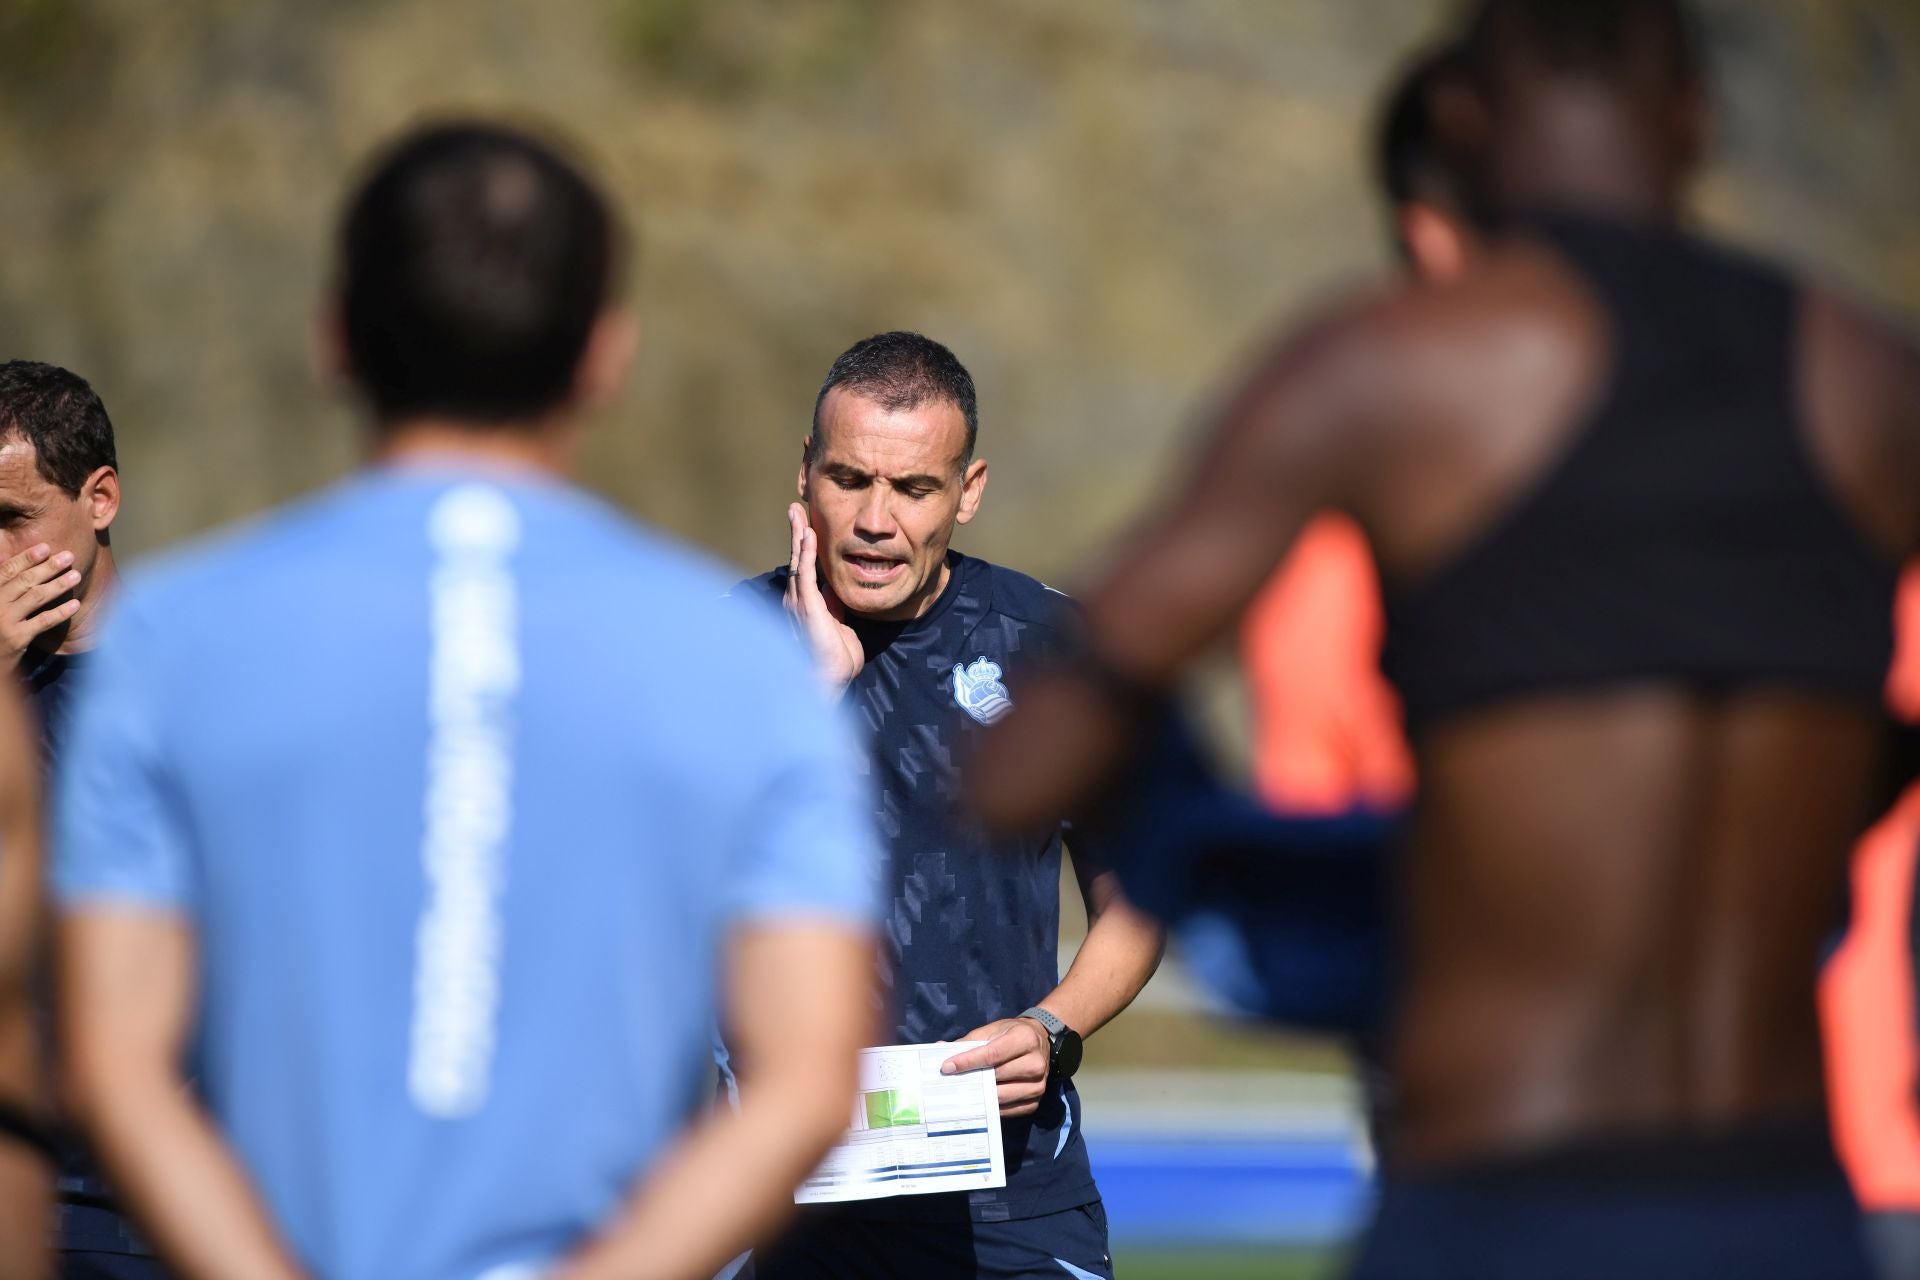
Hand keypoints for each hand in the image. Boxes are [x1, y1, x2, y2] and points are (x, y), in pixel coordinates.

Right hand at [0, 544, 79, 668]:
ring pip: (35, 598)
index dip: (26, 558)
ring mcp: (3, 621)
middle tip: (69, 556)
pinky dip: (61, 612)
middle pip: (24, 581)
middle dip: (48, 567)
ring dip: (58, 585)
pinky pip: (43, 622)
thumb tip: (7, 556)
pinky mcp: (16, 639)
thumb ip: (1, 584)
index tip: (45, 547)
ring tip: (76, 576)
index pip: (7, 570)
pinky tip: (76, 604)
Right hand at [783, 503, 862, 687]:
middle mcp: (797, 600)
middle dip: (796, 532)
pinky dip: (807, 552)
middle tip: (795, 508)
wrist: (830, 679)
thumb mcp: (839, 625)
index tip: (806, 525)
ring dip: (798, 535)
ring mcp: (800, 602)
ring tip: (798, 513)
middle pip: (796, 559)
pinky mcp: (807, 606)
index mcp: (806, 604)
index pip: (804, 568)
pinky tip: (809, 534)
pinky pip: (806, 573)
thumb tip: (832, 589)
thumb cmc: (835, 659)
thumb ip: (834, 606)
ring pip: (798, 561)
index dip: (804, 546)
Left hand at [941, 1017, 1050, 1116]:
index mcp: (1025, 1039)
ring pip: (1001, 1096)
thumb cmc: (1013, 1034)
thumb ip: (970, 1040)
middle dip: (971, 1080)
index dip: (968, 1061)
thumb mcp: (993, 1029)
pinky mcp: (1035, 1102)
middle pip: (996, 1077)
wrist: (1041, 1042)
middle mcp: (1035, 1063)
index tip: (947, 1067)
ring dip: (980, 1096)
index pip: (992, 1054)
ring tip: (962, 1094)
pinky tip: (979, 1101)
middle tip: (949, 1083)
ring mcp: (1038, 1085)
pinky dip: (992, 1107)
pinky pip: (1008, 1110)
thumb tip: (941, 1049)